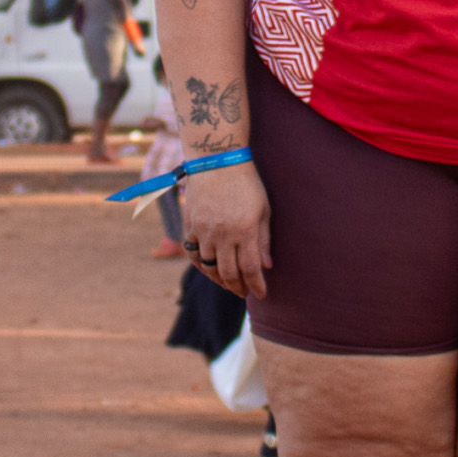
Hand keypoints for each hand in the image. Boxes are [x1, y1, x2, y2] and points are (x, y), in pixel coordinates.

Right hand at [181, 161, 270, 298]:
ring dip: (220, 280)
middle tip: (244, 293)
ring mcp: (204, 231)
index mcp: (245, 230)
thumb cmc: (247, 184)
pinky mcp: (190, 225)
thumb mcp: (263, 209)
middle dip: (238, 287)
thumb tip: (267, 267)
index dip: (256, 285)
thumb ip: (264, 240)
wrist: (217, 162)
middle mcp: (223, 234)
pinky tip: (209, 270)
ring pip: (209, 267)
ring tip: (229, 284)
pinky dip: (201, 266)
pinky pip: (193, 254)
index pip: (251, 269)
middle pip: (229, 273)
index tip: (261, 295)